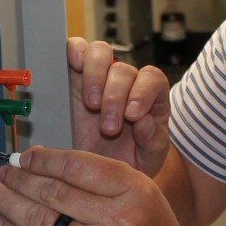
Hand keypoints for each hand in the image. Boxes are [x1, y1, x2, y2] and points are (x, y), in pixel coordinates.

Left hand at [0, 145, 201, 225]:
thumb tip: (38, 161)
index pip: (76, 166)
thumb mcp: (140, 193)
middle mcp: (118, 221)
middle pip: (53, 192)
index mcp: (134, 190)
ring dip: (6, 202)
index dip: (43, 159)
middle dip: (18, 178)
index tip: (24, 156)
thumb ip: (96, 176)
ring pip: (39, 221)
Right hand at [68, 37, 171, 177]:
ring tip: (91, 105)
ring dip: (95, 76)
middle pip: (123, 70)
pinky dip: (74, 51)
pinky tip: (73, 66)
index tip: (132, 115)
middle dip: (115, 98)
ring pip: (100, 53)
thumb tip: (144, 122)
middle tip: (108, 128)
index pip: (152, 79)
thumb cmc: (126, 163)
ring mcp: (98, 75)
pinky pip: (75, 49)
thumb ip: (153, 141)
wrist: (95, 176)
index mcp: (150, 97)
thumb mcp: (148, 159)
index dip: (143, 92)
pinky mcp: (73, 74)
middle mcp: (125, 81)